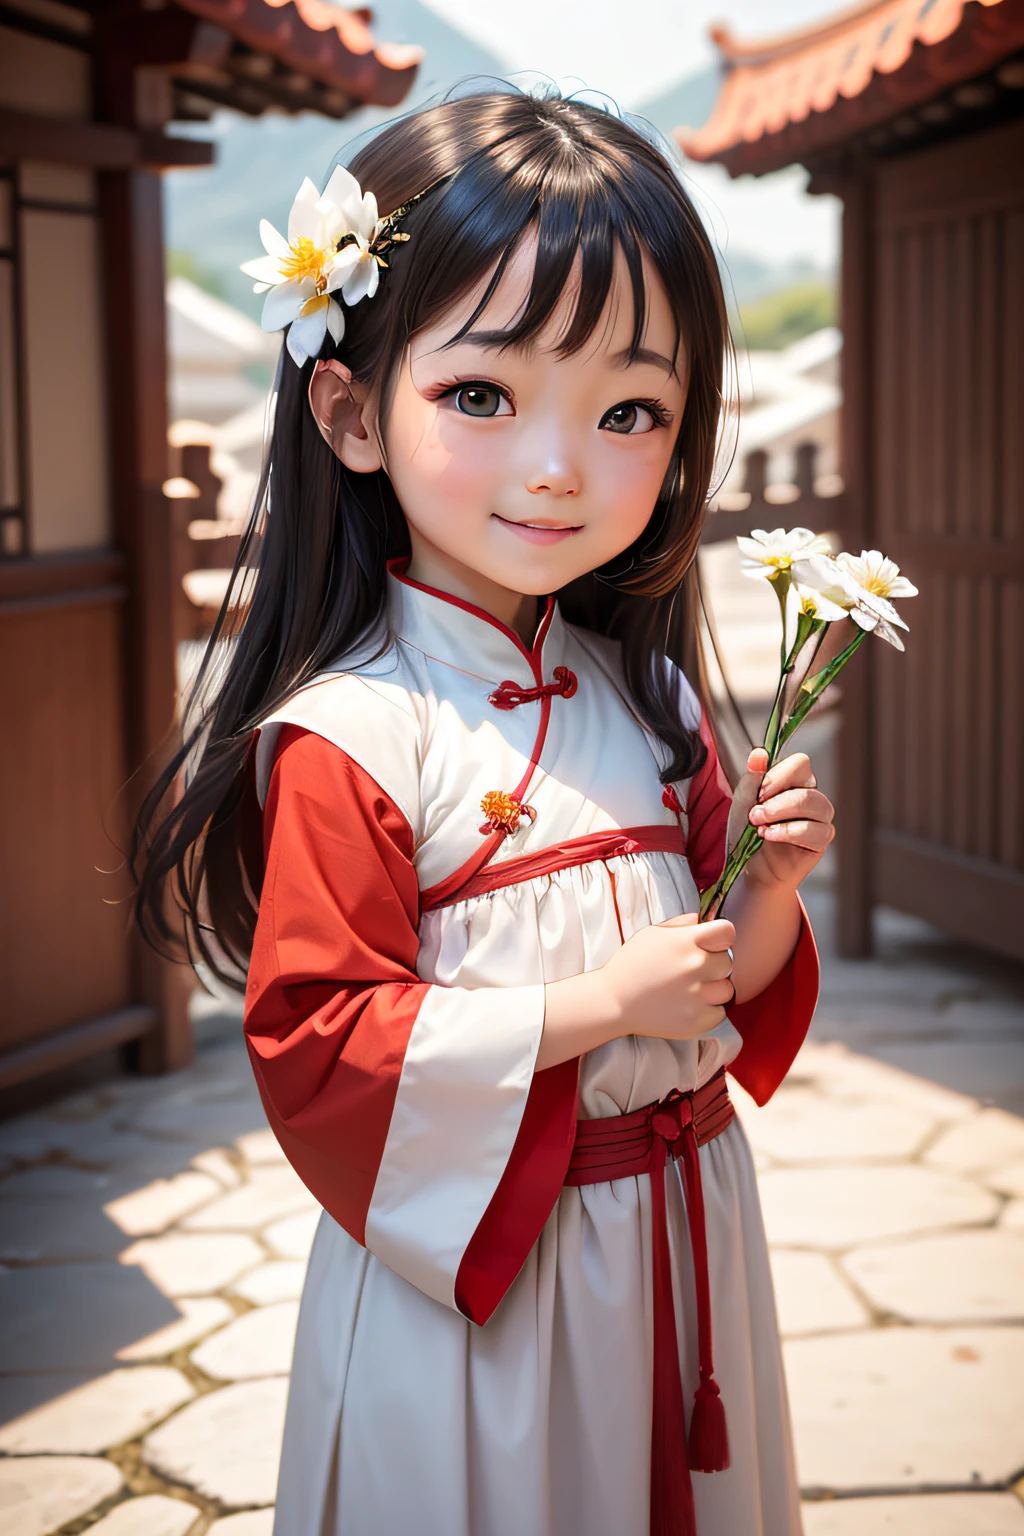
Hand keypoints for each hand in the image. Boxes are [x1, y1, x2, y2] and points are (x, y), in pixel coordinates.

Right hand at [601, 913, 735, 1040]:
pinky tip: (689, 1005)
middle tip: (694, 971)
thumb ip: (682, 924)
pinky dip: (709, 1011)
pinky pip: (720, 1013)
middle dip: (714, 965)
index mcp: (685, 942)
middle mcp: (694, 967)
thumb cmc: (632, 964)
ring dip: (714, 989)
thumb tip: (703, 921)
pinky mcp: (697, 1021)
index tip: (713, 943)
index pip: (727, 932)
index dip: (721, 937)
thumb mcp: (652, 934)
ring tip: (692, 989)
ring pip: (727, 989)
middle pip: (728, 962)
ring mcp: (697, 996)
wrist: (614, 1001)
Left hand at [728, 748, 834, 890]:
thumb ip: (751, 778)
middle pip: (810, 782)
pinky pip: (818, 830)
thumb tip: (759, 753)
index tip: (757, 794)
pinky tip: (770, 837)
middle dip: (777, 799)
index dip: (778, 776)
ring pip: (817, 804)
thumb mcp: (742, 803)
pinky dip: (790, 832)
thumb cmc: (747, 832)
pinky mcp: (821, 839)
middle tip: (754, 815)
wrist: (749, 867)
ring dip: (783, 814)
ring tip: (760, 827)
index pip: (800, 763)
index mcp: (793, 781)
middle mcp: (810, 795)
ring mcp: (819, 817)